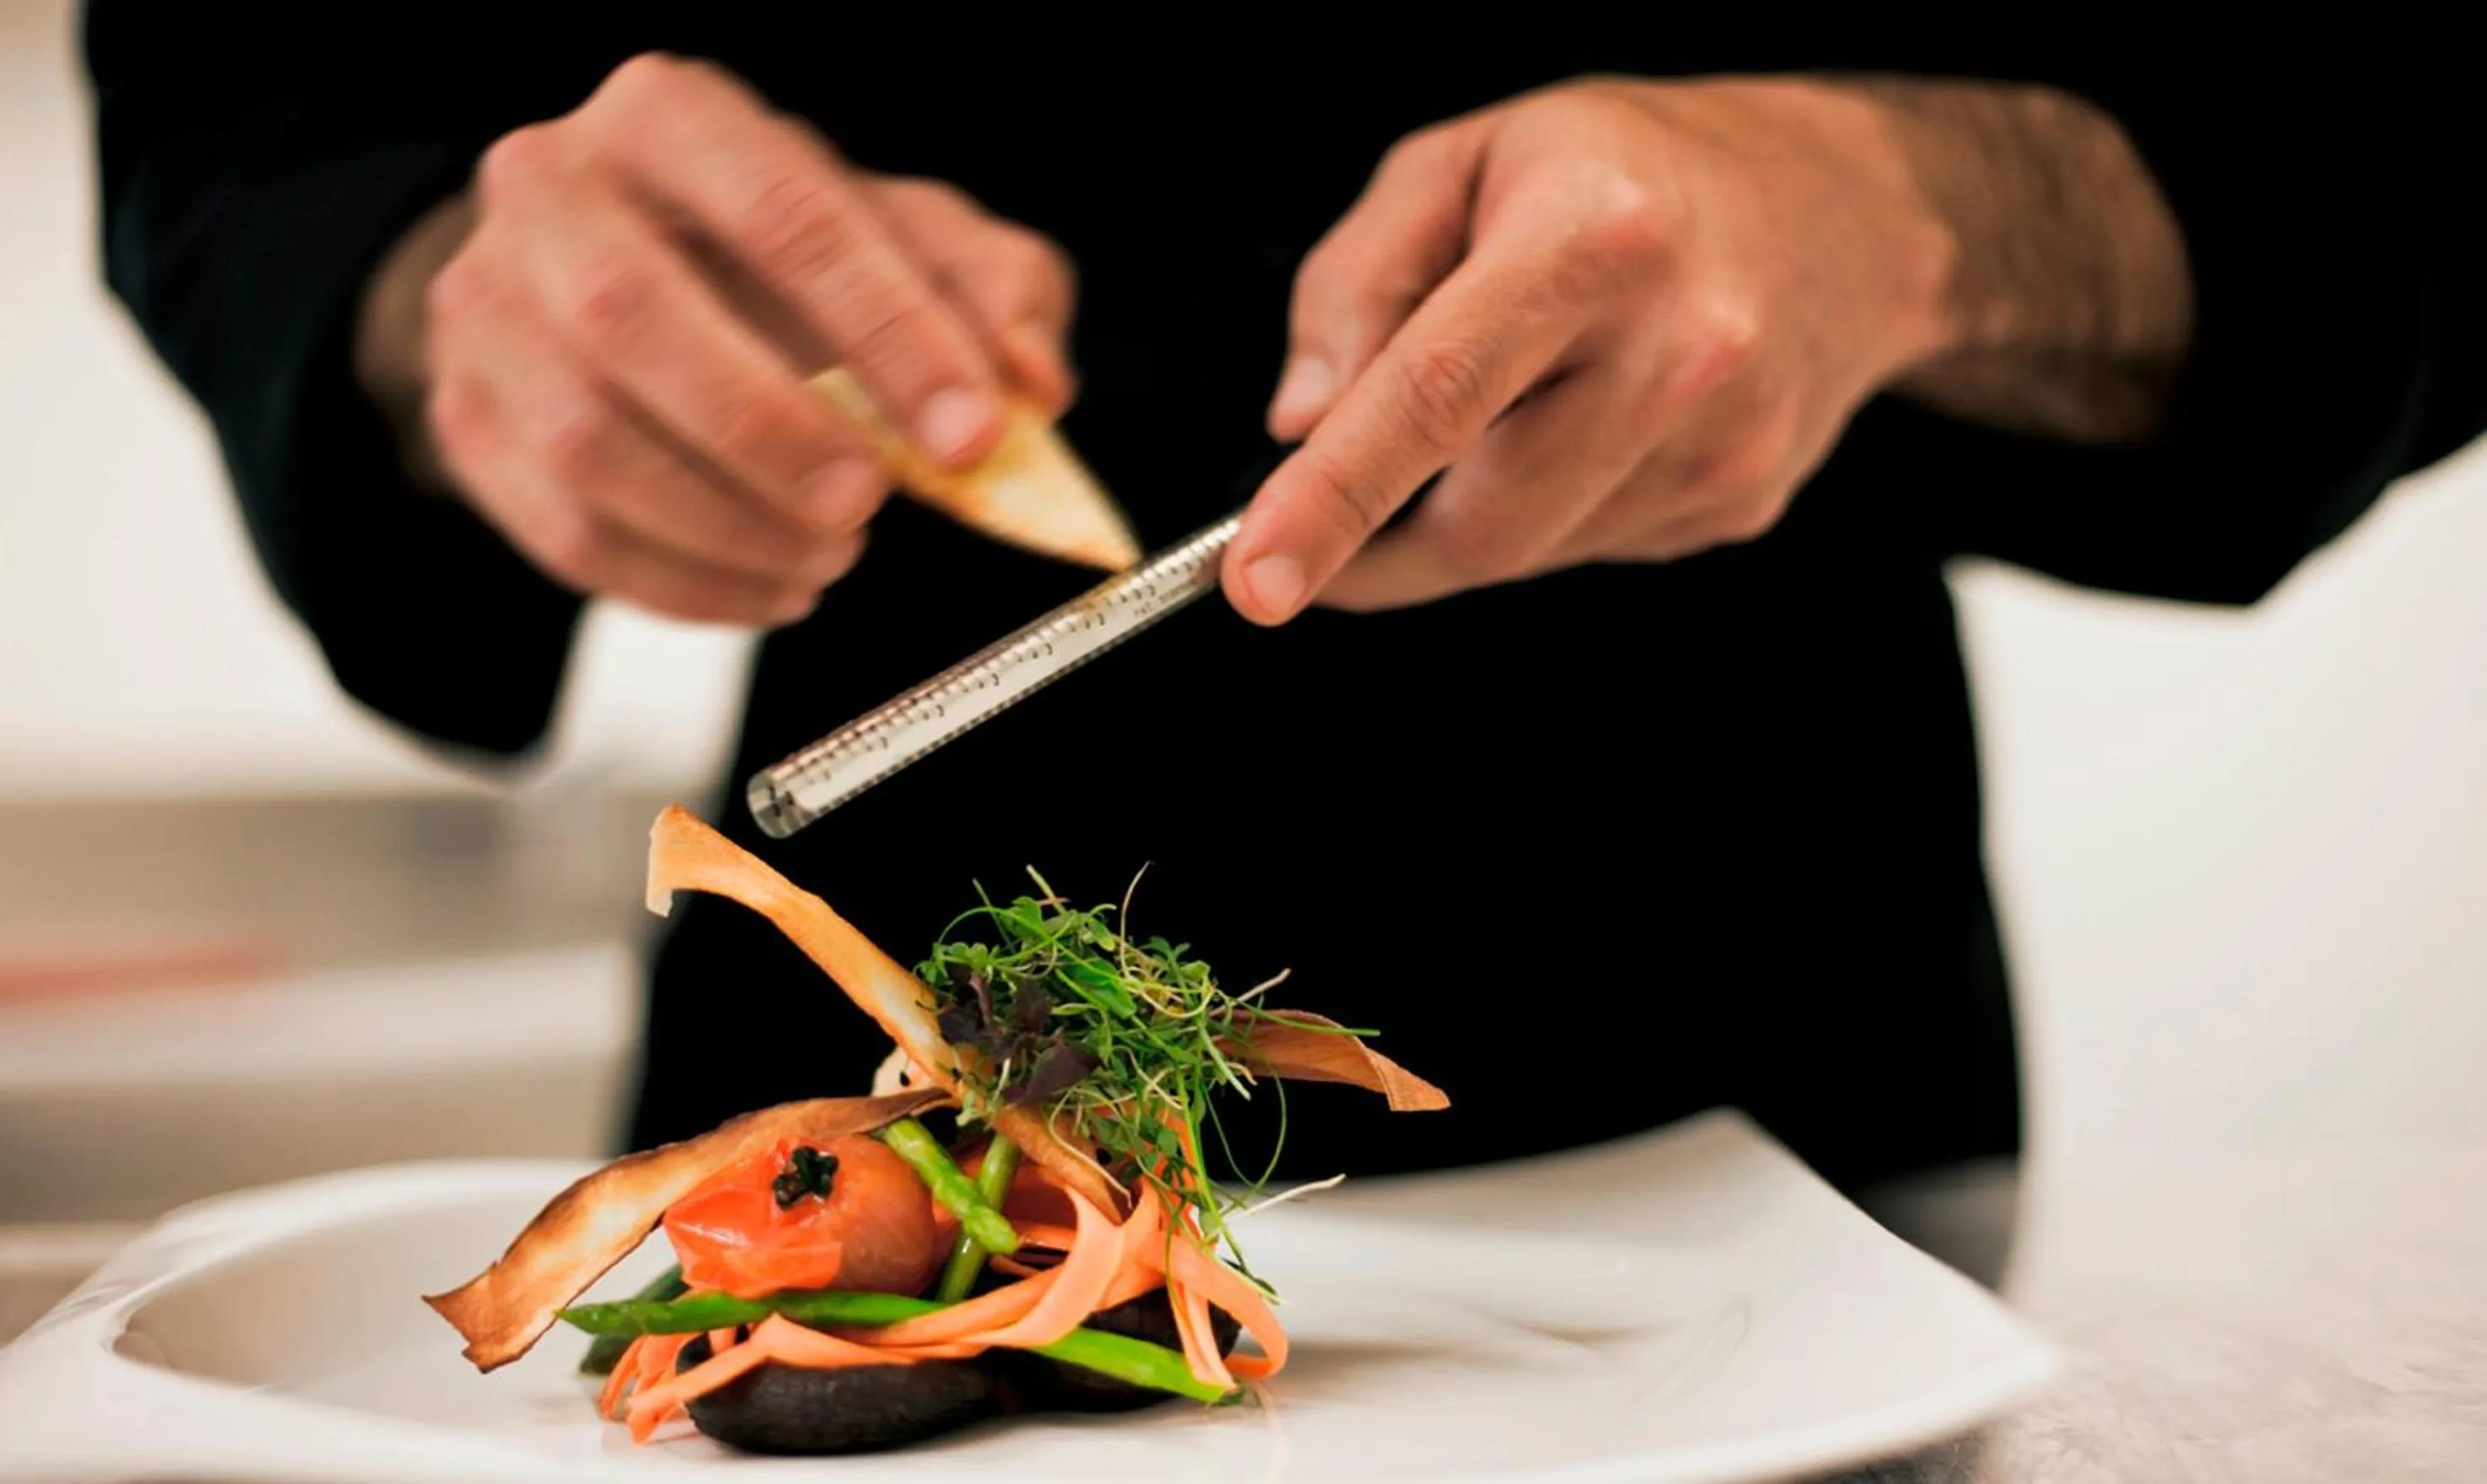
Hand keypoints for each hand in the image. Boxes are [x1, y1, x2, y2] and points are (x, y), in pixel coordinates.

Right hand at [359, 52, 1075, 625]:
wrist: (621, 274)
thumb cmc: (785, 255)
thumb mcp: (909, 241)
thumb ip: (993, 293)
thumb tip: (1032, 385)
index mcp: (670, 117)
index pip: (786, 214)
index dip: (889, 334)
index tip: (972, 434)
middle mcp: (549, 188)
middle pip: (633, 313)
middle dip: (771, 432)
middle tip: (869, 508)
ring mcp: (485, 306)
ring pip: (585, 440)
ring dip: (726, 526)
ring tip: (828, 555)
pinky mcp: (466, 418)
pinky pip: (564, 531)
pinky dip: (685, 586)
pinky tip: (771, 586)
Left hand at [1221, 78, 1957, 621]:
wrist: (1847, 215)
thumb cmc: (1624, 173)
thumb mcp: (1463, 161)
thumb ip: (1357, 282)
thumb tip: (1299, 421)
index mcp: (1592, 237)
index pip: (1436, 394)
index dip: (1334, 498)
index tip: (1253, 580)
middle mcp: (1677, 347)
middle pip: (1479, 519)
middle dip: (1377, 544)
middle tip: (1315, 524)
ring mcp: (1723, 441)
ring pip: (1526, 550)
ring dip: (1467, 513)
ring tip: (1511, 402)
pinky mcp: (1741, 502)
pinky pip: (1587, 547)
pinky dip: (1544, 511)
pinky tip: (1585, 424)